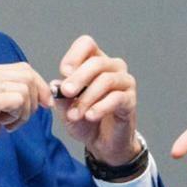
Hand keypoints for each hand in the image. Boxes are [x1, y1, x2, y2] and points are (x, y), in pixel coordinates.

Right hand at [0, 63, 51, 180]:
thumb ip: (10, 92)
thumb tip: (43, 90)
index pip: (22, 68)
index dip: (39, 85)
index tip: (45, 103)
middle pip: (26, 75)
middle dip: (34, 99)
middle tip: (20, 118)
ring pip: (24, 89)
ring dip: (24, 111)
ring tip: (8, 123)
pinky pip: (16, 101)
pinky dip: (18, 116)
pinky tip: (4, 126)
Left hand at [54, 35, 140, 166]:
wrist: (101, 142)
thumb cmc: (84, 119)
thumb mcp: (66, 107)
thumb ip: (61, 95)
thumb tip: (56, 84)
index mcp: (95, 61)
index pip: (87, 44)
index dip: (74, 56)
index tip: (64, 72)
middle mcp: (113, 67)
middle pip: (97, 62)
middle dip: (78, 78)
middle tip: (66, 92)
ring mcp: (124, 82)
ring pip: (106, 80)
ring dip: (87, 97)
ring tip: (75, 114)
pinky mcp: (130, 100)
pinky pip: (117, 98)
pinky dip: (100, 107)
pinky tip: (90, 116)